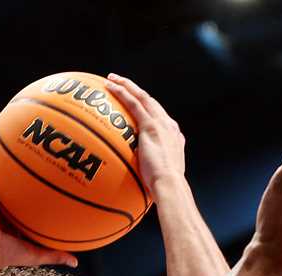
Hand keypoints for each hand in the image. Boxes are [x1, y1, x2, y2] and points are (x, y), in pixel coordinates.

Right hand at [0, 132, 77, 269]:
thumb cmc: (7, 255)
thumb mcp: (37, 253)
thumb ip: (56, 255)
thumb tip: (76, 263)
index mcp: (11, 214)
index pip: (21, 195)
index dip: (29, 184)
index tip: (42, 172)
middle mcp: (0, 201)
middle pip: (8, 177)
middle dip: (14, 162)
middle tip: (27, 144)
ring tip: (2, 129)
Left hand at [105, 73, 183, 194]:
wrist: (170, 186)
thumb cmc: (163, 190)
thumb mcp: (158, 179)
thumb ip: (149, 174)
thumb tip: (138, 184)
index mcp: (173, 137)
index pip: (159, 117)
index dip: (147, 109)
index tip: (136, 106)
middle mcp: (169, 126)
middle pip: (151, 103)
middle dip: (136, 91)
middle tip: (121, 84)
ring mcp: (161, 124)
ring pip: (142, 97)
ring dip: (127, 86)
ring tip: (112, 79)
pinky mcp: (150, 125)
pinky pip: (133, 103)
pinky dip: (122, 92)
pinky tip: (108, 86)